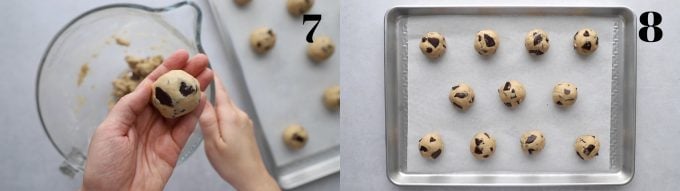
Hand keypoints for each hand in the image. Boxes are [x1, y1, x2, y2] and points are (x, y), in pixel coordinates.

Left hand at [82, 49, 213, 190]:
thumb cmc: (103, 168)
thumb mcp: (109, 131)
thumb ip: (129, 106)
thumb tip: (147, 87)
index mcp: (129, 114)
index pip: (151, 86)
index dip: (167, 69)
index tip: (181, 55)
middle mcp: (147, 121)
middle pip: (170, 93)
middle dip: (186, 75)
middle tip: (202, 61)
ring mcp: (162, 135)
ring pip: (182, 107)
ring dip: (195, 90)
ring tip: (208, 75)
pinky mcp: (173, 149)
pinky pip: (187, 128)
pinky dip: (197, 113)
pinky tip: (204, 99)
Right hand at [199, 75, 279, 190]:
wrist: (252, 177)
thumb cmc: (231, 164)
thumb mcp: (213, 143)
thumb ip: (206, 119)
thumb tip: (200, 97)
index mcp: (230, 115)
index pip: (219, 89)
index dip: (210, 76)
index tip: (200, 64)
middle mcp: (239, 114)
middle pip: (221, 96)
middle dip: (208, 88)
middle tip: (191, 81)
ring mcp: (244, 120)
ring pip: (225, 106)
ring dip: (212, 102)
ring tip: (196, 100)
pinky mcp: (245, 128)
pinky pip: (229, 114)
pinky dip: (219, 113)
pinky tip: (210, 118)